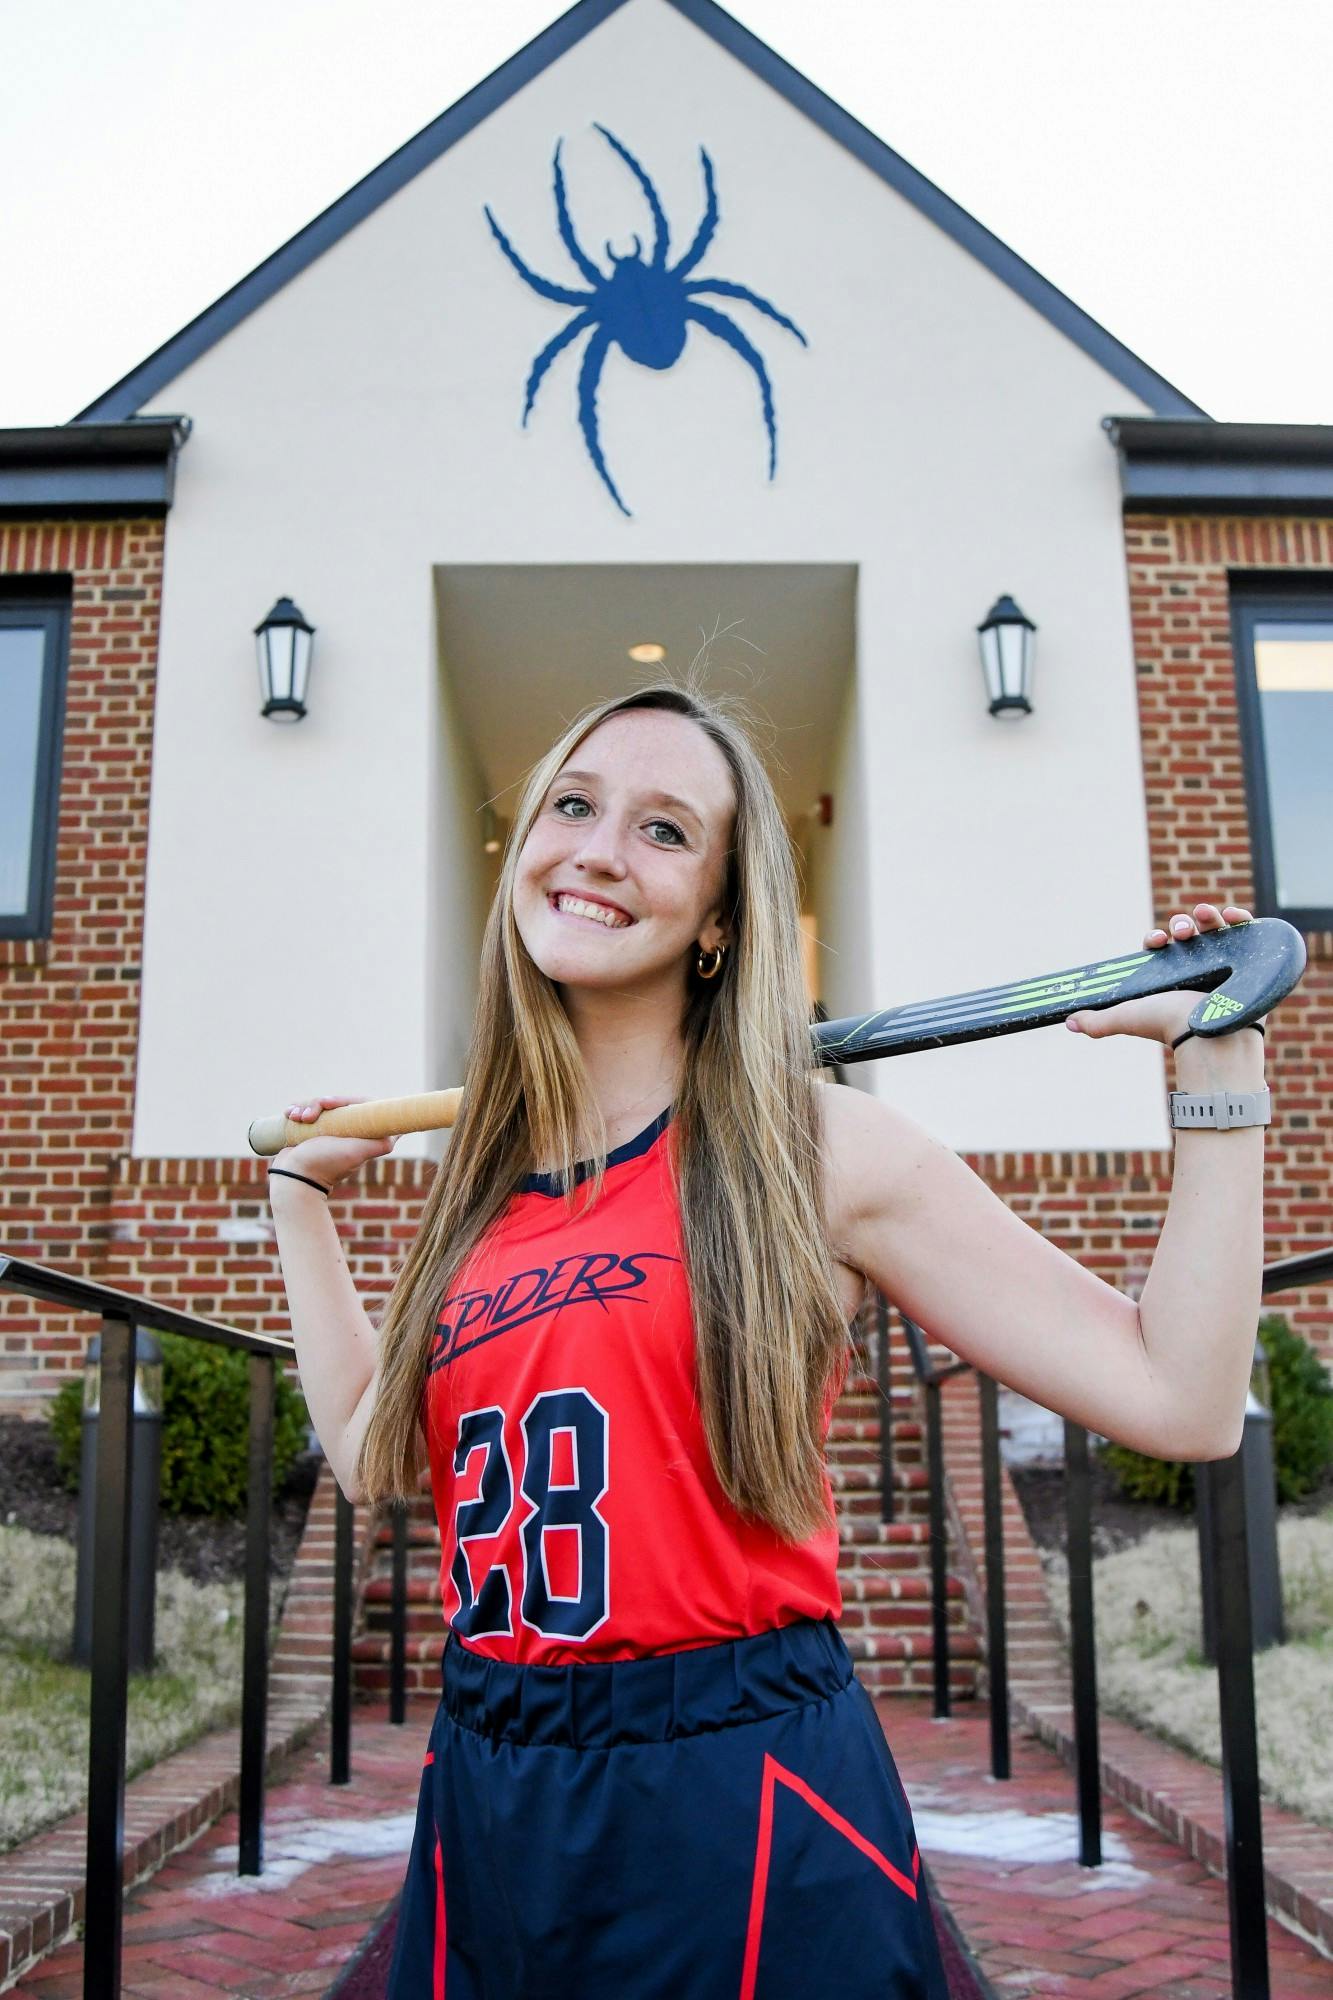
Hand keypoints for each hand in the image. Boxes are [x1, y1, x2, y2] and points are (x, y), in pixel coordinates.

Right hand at [269, 1095, 400, 1191]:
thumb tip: (400, 1131)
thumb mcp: (356, 1153)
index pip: (361, 1105)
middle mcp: (344, 1132)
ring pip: (318, 1105)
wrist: (293, 1178)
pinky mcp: (309, 1131)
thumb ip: (380, 1143)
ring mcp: (326, 1131)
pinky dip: (296, 1110)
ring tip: (297, 1118)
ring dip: (305, 1107)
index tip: (332, 1104)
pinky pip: (304, 1110)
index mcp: (359, 1135)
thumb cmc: (324, 1164)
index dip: (347, 1100)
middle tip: (308, 1116)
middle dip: (319, 1103)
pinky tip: (289, 1115)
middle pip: (337, 1103)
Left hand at [1066, 901, 1252, 1047]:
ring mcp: (1222, 965)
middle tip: (1180, 932)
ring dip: (1207, 917)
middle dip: (1180, 925)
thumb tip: (1069, 1022)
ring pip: (1213, 930)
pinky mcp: (1247, 963)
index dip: (1155, 938)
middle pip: (1187, 935)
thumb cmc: (1168, 1026)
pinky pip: (1245, 934)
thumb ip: (1099, 1021)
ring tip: (1203, 914)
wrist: (1208, 1037)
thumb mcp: (1128, 1018)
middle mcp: (1195, 969)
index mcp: (1169, 976)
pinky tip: (1233, 915)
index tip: (1153, 941)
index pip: (1161, 947)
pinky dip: (1240, 920)